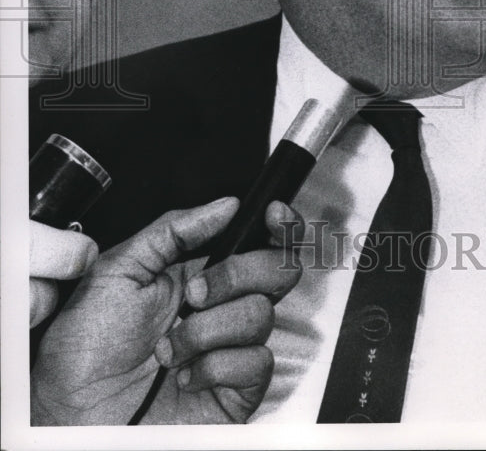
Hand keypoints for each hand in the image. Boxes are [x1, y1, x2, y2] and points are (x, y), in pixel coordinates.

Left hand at [31, 198, 302, 424]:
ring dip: (207, 330)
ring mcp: (232, 346)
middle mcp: (222, 306)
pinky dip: (214, 366)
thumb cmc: (84, 351)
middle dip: (238, 273)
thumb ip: (172, 229)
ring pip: (261, 314)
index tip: (272, 214)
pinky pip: (256, 362)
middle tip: (194, 294)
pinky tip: (185, 376)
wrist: (72, 415)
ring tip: (169, 349)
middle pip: (277, 269)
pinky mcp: (237, 388)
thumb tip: (224, 204)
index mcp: (199, 271)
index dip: (279, 224)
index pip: (259, 239)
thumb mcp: (117, 270)